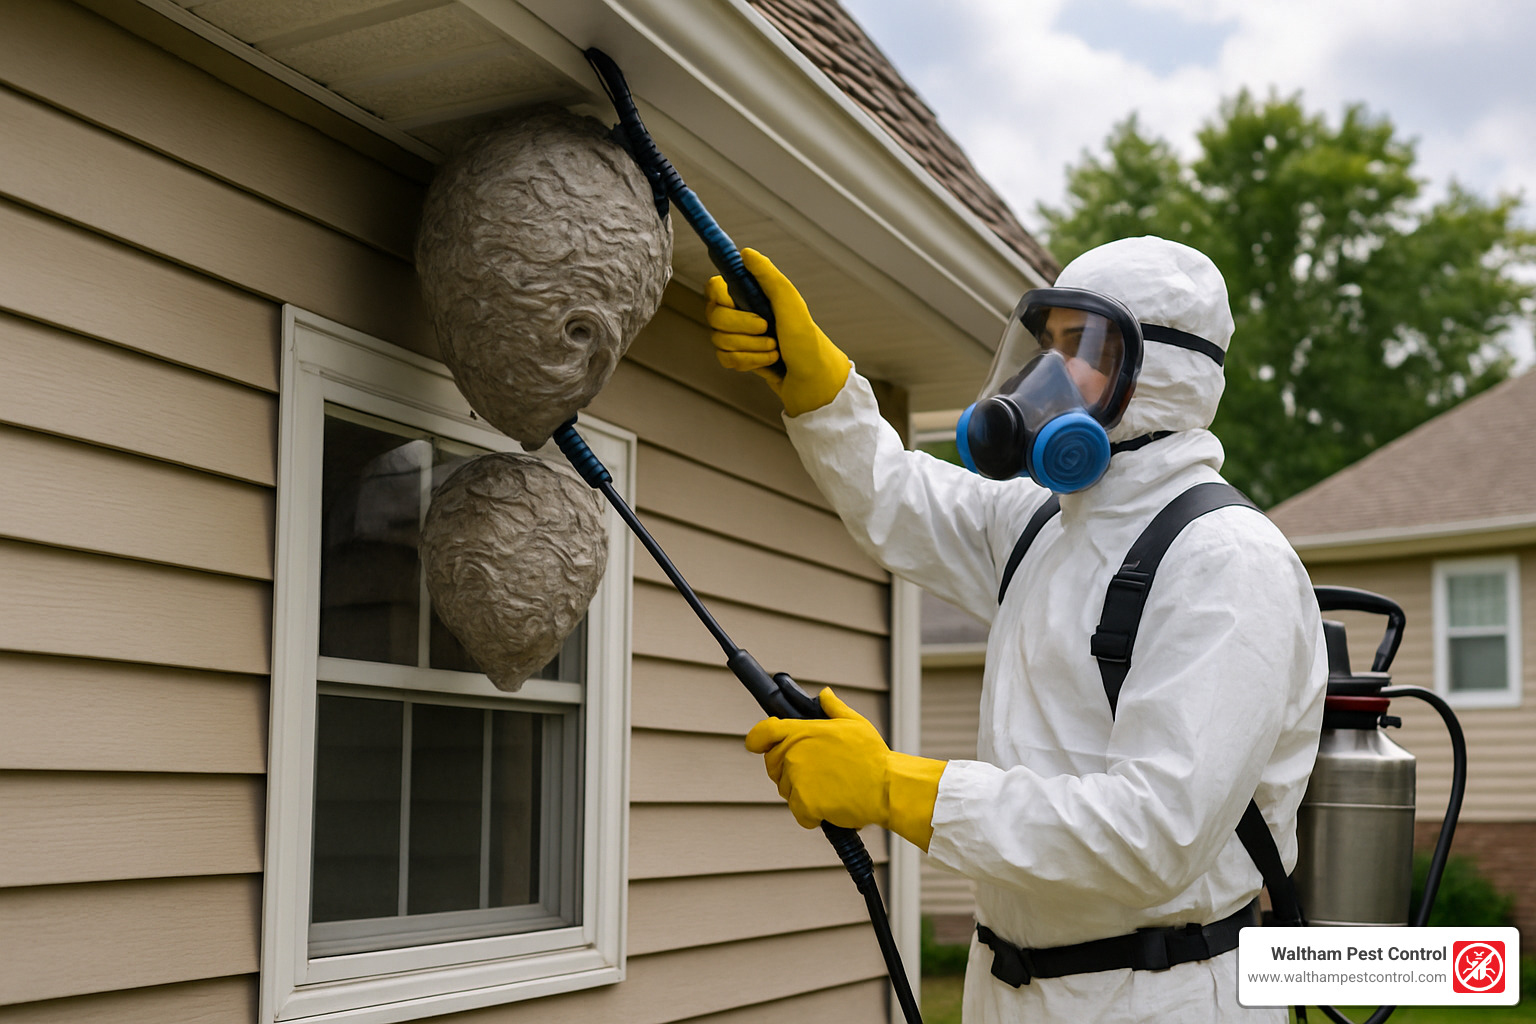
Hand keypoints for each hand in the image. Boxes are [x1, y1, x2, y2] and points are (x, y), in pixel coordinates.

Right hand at [705, 249, 851, 416]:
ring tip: (774, 349)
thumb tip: (746, 253)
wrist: (816, 383)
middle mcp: (746, 313)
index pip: (716, 286)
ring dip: (749, 347)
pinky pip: (725, 359)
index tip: (734, 301)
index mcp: (755, 295)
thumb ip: (768, 276)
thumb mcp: (791, 303)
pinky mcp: (742, 359)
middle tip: (766, 329)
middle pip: (714, 316)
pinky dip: (747, 362)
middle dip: (740, 327)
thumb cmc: (808, 343)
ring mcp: (742, 337)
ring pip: (719, 340)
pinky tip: (768, 363)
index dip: (720, 295)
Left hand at [744, 688, 945, 849]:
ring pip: (786, 789)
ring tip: (829, 786)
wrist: (886, 787)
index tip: (758, 744)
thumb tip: (824, 694)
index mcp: (802, 731)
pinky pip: (799, 812)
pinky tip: (830, 806)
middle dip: (787, 768)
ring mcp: (797, 779)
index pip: (762, 732)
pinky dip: (812, 814)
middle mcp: (794, 754)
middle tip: (815, 771)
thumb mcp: (855, 723)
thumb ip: (833, 708)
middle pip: (772, 764)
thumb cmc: (873, 756)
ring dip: (801, 792)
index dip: (757, 739)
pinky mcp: (804, 804)